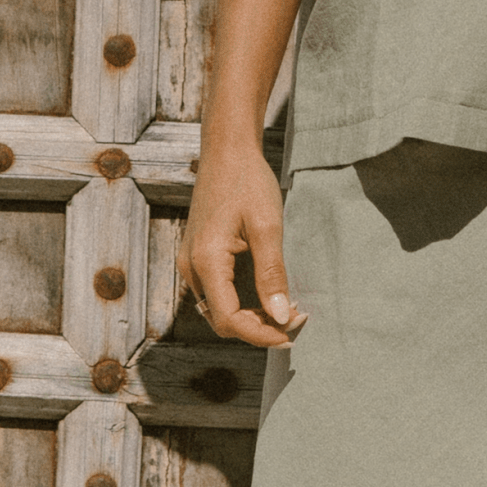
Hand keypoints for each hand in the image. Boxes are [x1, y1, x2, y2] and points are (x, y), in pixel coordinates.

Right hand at [177, 142, 305, 348]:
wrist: (227, 151)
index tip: (292, 331)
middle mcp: (192, 268)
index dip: (261, 334)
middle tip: (295, 320)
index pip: (230, 320)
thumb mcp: (267, 227)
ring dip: (251, 319)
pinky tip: (268, 296)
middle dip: (259, 329)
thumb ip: (272, 275)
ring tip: (285, 310)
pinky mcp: (198, 259)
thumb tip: (280, 317)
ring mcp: (192, 264)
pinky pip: (218, 296)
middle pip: (222, 322)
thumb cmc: (247, 181)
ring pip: (219, 312)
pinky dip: (243, 305)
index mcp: (206, 261)